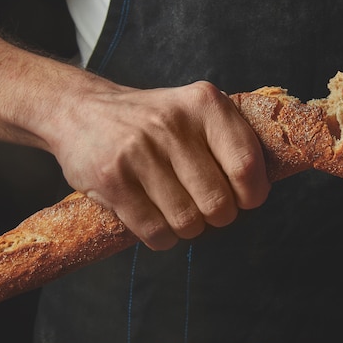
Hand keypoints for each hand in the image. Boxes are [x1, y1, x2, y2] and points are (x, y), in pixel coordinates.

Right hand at [49, 79, 270, 249]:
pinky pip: (155, 231)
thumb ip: (231, 140)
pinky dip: (163, 238)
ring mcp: (138, 151)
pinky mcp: (110, 179)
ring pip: (187, 222)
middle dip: (218, 215)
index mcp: (204, 104)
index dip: (253, 194)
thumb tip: (261, 188)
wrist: (82, 111)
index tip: (246, 199)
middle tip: (208, 206)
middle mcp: (171, 124)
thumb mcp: (196, 110)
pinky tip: (159, 221)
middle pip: (218, 203)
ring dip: (189, 228)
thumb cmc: (154, 120)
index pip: (246, 165)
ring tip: (180, 210)